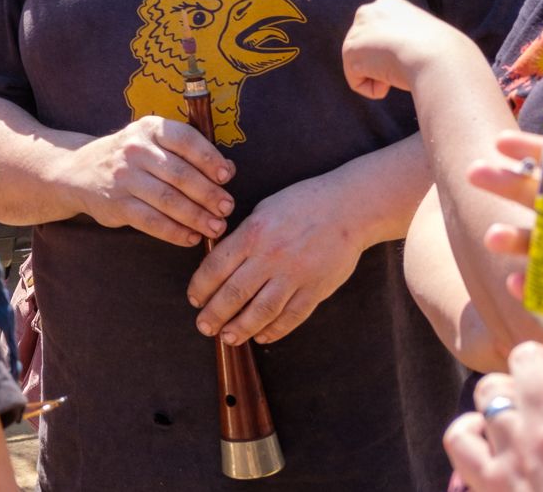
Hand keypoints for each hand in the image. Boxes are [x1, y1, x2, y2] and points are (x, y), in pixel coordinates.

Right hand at [61, 116, 235, 247]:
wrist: (79, 171)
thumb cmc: (132, 157)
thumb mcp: (154, 142)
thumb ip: (188, 152)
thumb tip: (228, 169)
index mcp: (149, 128)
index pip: (185, 140)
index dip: (209, 158)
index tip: (226, 176)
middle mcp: (135, 149)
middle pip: (180, 174)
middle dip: (208, 194)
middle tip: (227, 208)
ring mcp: (123, 177)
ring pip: (168, 200)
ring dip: (197, 217)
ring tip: (216, 227)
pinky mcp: (117, 203)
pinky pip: (152, 221)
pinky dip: (175, 232)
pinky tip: (191, 237)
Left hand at [188, 175, 366, 344]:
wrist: (348, 208)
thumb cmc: (301, 204)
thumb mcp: (262, 211)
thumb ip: (242, 237)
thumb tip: (218, 262)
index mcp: (253, 234)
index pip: (216, 267)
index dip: (201, 287)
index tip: (194, 300)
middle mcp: (271, 257)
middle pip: (234, 293)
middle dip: (215, 314)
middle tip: (204, 326)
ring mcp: (295, 275)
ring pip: (262, 310)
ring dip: (241, 328)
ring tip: (228, 338)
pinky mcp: (317, 289)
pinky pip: (292, 316)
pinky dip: (275, 330)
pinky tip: (261, 336)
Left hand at [343, 0, 468, 98]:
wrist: (439, 58)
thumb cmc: (444, 53)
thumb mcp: (427, 38)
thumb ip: (408, 39)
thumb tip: (402, 56)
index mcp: (389, 3)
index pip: (383, 33)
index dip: (400, 50)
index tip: (415, 52)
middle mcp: (368, 11)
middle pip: (370, 50)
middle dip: (387, 62)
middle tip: (410, 61)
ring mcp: (356, 31)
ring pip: (365, 67)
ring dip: (384, 76)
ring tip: (404, 67)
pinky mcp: (350, 52)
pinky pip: (358, 82)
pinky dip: (375, 89)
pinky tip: (391, 80)